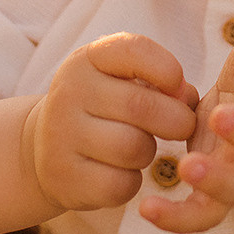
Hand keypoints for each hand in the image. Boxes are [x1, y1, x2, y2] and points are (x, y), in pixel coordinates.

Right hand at [23, 33, 198, 213]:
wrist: (45, 147)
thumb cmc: (102, 109)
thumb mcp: (122, 81)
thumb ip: (160, 81)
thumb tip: (187, 98)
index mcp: (87, 60)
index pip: (134, 50)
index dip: (168, 69)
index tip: (176, 86)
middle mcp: (69, 92)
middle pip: (141, 106)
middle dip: (177, 120)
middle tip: (182, 126)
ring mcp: (61, 135)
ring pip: (133, 148)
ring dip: (150, 153)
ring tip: (141, 149)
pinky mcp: (64, 176)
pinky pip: (120, 184)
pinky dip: (132, 182)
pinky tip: (122, 173)